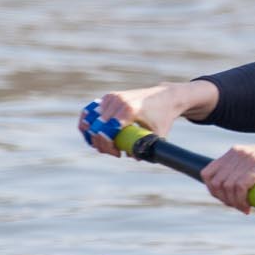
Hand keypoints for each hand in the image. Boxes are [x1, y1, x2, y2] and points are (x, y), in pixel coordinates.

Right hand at [80, 81, 218, 156]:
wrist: (166, 96)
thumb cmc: (163, 116)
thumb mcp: (158, 134)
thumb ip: (146, 147)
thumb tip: (133, 157)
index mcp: (129, 110)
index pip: (107, 131)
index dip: (108, 147)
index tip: (118, 154)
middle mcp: (117, 101)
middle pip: (96, 127)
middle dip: (100, 144)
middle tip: (113, 151)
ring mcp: (111, 97)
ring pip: (90, 120)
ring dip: (92, 135)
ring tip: (104, 144)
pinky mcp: (108, 96)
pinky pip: (90, 112)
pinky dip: (88, 124)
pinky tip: (92, 135)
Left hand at [199, 139, 254, 213]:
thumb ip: (244, 169)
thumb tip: (231, 188)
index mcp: (236, 151)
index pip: (208, 173)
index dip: (213, 190)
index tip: (226, 200)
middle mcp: (239, 153)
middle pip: (215, 182)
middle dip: (223, 199)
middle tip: (237, 206)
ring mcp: (249, 160)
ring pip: (226, 186)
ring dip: (233, 202)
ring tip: (244, 208)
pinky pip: (239, 187)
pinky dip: (240, 201)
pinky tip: (249, 207)